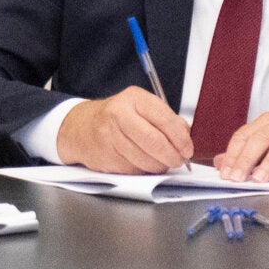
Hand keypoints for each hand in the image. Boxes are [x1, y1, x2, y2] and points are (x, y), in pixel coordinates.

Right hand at [60, 87, 195, 173]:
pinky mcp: (105, 156)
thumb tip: (185, 136)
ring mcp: (109, 136)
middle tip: (178, 160)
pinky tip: (141, 162)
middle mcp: (119, 114)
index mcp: (134, 99)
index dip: (180, 138)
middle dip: (172, 155)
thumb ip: (165, 119)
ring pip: (144, 159)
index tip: (187, 149)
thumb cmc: (117, 118)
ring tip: (160, 162)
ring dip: (158, 166)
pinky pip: (132, 169)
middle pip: (154, 141)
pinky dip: (142, 170)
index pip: (164, 119)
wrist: (81, 128)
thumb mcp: (141, 107)